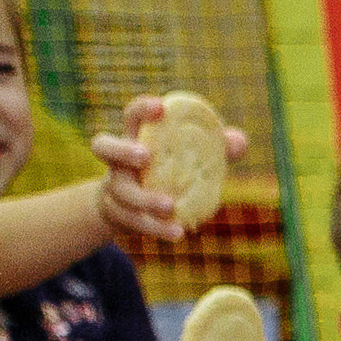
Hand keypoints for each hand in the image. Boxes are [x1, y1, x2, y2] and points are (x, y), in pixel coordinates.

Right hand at [91, 94, 249, 242]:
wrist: (131, 210)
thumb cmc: (168, 173)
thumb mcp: (192, 158)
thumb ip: (216, 147)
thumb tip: (238, 142)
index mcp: (137, 139)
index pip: (133, 116)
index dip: (142, 109)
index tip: (160, 107)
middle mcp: (120, 161)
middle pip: (103, 146)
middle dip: (122, 149)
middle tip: (145, 156)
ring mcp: (117, 188)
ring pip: (122, 192)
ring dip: (146, 199)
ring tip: (170, 207)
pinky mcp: (120, 215)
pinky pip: (134, 223)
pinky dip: (156, 229)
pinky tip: (177, 233)